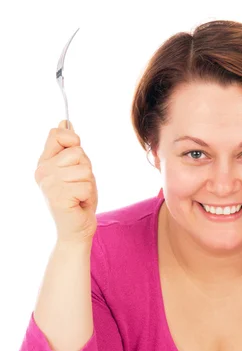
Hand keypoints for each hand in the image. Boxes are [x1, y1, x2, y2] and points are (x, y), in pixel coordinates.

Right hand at [35, 121, 97, 243]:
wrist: (76, 230)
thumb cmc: (78, 200)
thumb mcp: (76, 170)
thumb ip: (70, 148)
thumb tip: (66, 121)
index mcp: (44, 162)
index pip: (58, 134)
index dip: (73, 141)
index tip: (76, 159)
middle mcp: (42, 171)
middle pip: (77, 152)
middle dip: (86, 169)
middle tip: (79, 185)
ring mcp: (48, 184)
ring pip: (84, 169)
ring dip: (89, 183)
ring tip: (80, 195)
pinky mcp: (58, 196)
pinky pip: (86, 185)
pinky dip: (88, 195)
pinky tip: (79, 204)